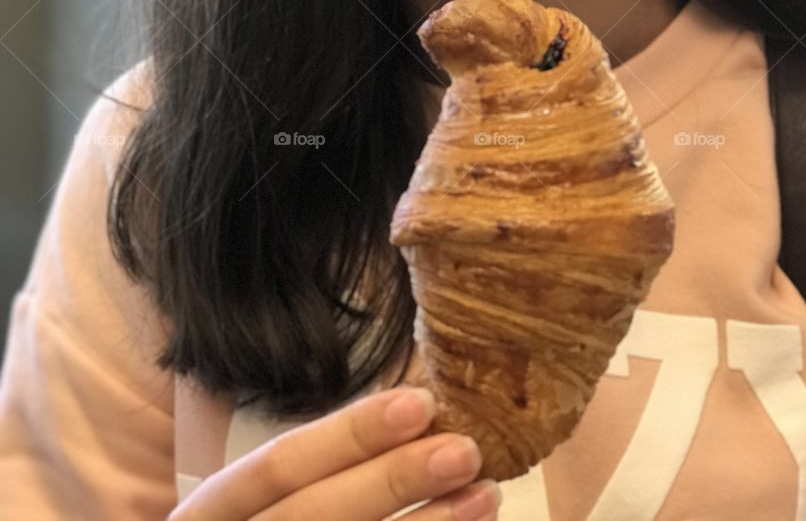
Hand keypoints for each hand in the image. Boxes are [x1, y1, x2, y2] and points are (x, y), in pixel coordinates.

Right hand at [168, 385, 500, 519]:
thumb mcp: (263, 501)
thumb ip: (322, 468)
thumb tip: (417, 414)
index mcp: (214, 510)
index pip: (279, 464)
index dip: (350, 434)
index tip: (421, 402)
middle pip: (314, 516)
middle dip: (393, 481)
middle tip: (466, 450)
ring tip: (485, 496)